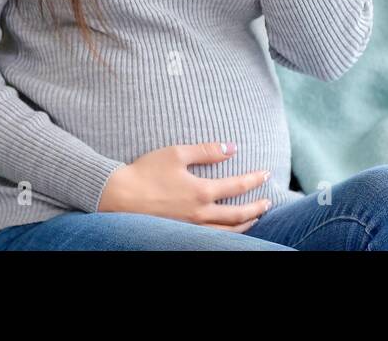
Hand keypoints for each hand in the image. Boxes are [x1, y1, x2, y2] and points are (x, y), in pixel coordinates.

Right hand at [97, 141, 273, 230]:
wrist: (119, 196)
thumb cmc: (146, 172)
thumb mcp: (176, 154)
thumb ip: (206, 151)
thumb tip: (232, 147)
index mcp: (201, 191)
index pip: (237, 186)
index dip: (255, 179)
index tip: (266, 174)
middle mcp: (200, 213)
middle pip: (239, 214)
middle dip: (257, 208)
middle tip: (269, 202)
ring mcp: (191, 227)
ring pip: (228, 232)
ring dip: (246, 224)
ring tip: (255, 218)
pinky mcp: (181, 234)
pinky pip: (213, 238)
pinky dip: (228, 235)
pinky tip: (229, 230)